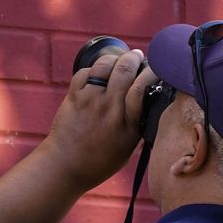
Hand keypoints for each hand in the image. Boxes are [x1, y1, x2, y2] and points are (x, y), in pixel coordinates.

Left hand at [40, 47, 155, 190]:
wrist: (65, 166)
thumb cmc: (100, 161)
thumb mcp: (130, 147)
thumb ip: (140, 124)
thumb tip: (152, 102)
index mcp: (128, 124)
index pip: (143, 88)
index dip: (152, 72)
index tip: (158, 68)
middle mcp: (109, 109)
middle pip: (124, 70)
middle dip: (134, 58)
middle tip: (138, 56)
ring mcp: (89, 101)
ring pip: (103, 66)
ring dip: (114, 58)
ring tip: (120, 59)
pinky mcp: (73, 98)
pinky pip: (84, 73)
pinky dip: (93, 69)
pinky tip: (99, 72)